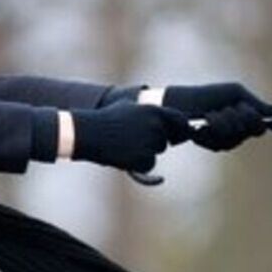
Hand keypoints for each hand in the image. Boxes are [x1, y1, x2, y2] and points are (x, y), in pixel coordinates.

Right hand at [69, 104, 191, 171]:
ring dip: (144, 152)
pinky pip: (149, 165)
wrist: (90, 133)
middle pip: (165, 140)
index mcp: (155, 110)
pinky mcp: (144, 158)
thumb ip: (147, 110)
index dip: (181, 128)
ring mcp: (151, 142)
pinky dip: (139, 164)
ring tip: (124, 145)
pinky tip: (124, 155)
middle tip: (133, 139)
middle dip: (154, 142)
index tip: (179, 134)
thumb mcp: (128, 105)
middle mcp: (156, 126)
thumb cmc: (107, 118)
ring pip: (156, 152)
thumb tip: (160, 110)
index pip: (180, 120)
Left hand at [151, 82, 271, 143]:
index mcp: (250, 115)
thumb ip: (255, 104)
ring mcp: (230, 140)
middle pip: (257, 129)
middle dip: (246, 116)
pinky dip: (213, 126)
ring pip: (238, 134)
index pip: (271, 124)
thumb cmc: (209, 95)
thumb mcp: (235, 94)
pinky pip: (222, 140)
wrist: (183, 103)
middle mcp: (244, 130)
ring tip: (212, 112)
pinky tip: (204, 121)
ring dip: (225, 120)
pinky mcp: (215, 146)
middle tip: (234, 107)